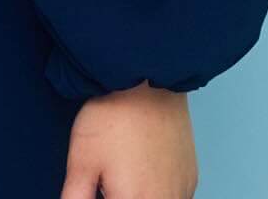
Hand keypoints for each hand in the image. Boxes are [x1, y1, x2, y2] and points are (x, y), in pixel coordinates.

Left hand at [61, 80, 198, 198]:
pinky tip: (144, 169)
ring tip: (125, 171)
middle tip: (110, 180)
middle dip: (121, 194)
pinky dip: (159, 191)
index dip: (104, 196)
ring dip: (140, 195)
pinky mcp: (192, 177)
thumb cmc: (112, 117)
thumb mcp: (81, 160)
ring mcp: (182, 191)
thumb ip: (76, 196)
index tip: (100, 188)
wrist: (147, 79)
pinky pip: (176, 197)